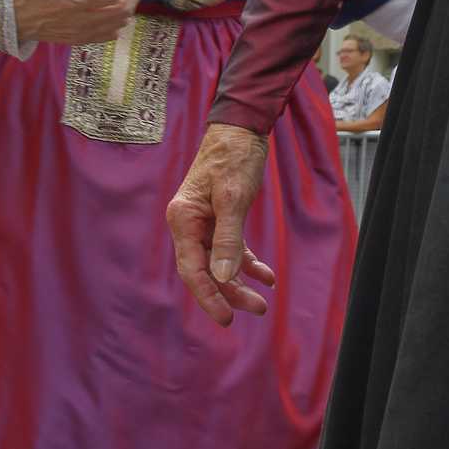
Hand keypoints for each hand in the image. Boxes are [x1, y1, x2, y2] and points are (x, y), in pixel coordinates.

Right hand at [7, 0, 146, 45]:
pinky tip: (110, 6)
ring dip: (127, 3)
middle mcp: (81, 20)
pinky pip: (110, 34)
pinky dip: (119, 19)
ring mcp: (82, 32)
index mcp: (73, 1)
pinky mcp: (81, 39)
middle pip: (123, 9)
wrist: (9, 20)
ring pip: (120, 22)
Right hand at [166, 125, 274, 326]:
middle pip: (205, 270)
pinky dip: (247, 264)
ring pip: (218, 264)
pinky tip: (266, 276)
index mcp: (183, 220)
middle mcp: (188, 225)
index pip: (192, 269)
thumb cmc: (233, 158)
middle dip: (229, 293)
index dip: (209, 296)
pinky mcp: (219, 219)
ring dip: (239, 283)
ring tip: (262, 302)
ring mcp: (203, 223)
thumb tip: (222, 277)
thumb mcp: (234, 198)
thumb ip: (228, 239)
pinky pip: (230, 250)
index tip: (227, 318)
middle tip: (257, 309)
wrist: (240, 129)